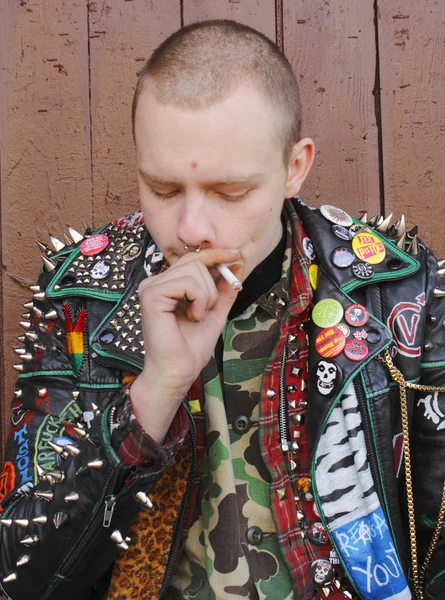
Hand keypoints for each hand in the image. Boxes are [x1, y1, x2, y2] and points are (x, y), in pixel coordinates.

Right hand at [130, 248, 242, 440]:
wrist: (177, 372)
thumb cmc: (190, 348)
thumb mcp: (215, 312)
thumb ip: (224, 289)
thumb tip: (237, 264)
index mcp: (167, 285)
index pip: (193, 258)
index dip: (216, 254)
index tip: (237, 255)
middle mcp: (155, 282)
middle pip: (196, 262)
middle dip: (213, 286)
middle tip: (206, 311)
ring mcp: (151, 287)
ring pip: (194, 270)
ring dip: (207, 296)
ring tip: (197, 316)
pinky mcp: (151, 295)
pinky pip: (187, 282)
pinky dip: (199, 300)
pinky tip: (192, 317)